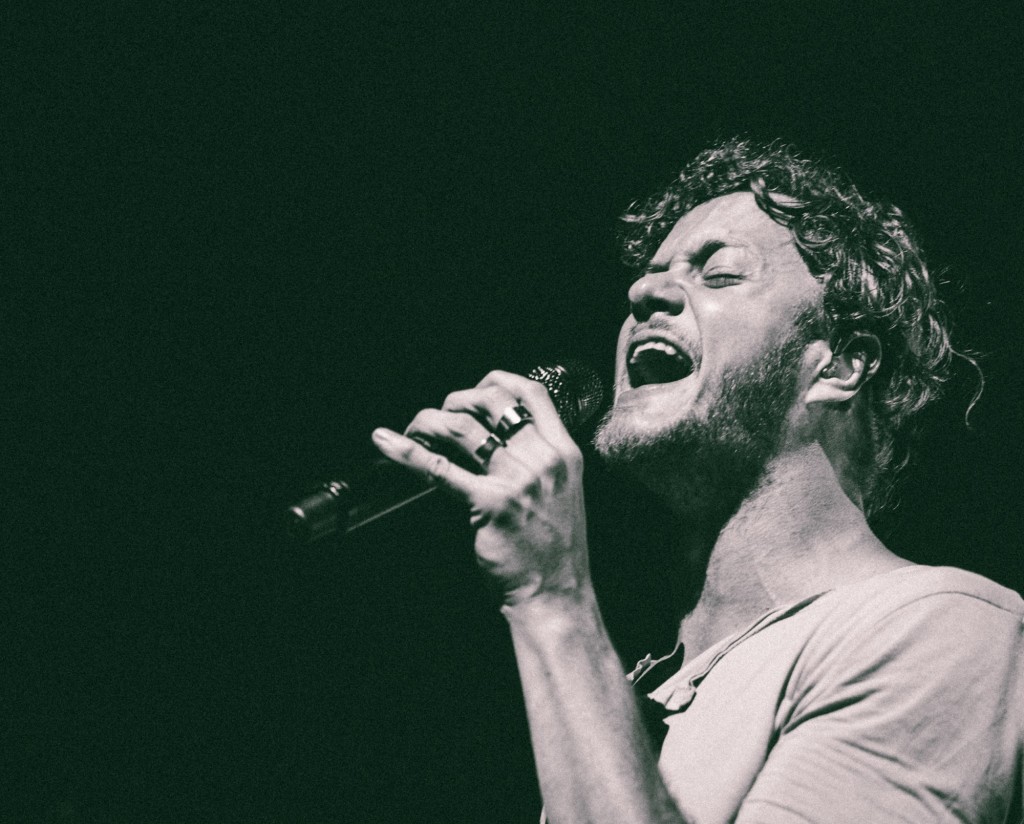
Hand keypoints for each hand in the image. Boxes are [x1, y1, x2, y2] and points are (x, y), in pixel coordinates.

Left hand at [371, 370, 590, 605]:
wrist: (556, 595)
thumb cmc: (554, 552)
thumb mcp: (561, 494)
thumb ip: (536, 463)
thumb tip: (492, 440)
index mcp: (564, 453)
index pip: (533, 392)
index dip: (497, 381)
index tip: (476, 389)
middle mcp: (544, 460)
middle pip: (493, 400)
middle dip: (457, 399)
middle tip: (440, 416)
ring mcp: (517, 480)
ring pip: (463, 426)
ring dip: (430, 421)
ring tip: (414, 431)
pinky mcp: (490, 504)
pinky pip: (440, 468)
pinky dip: (407, 452)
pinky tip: (388, 443)